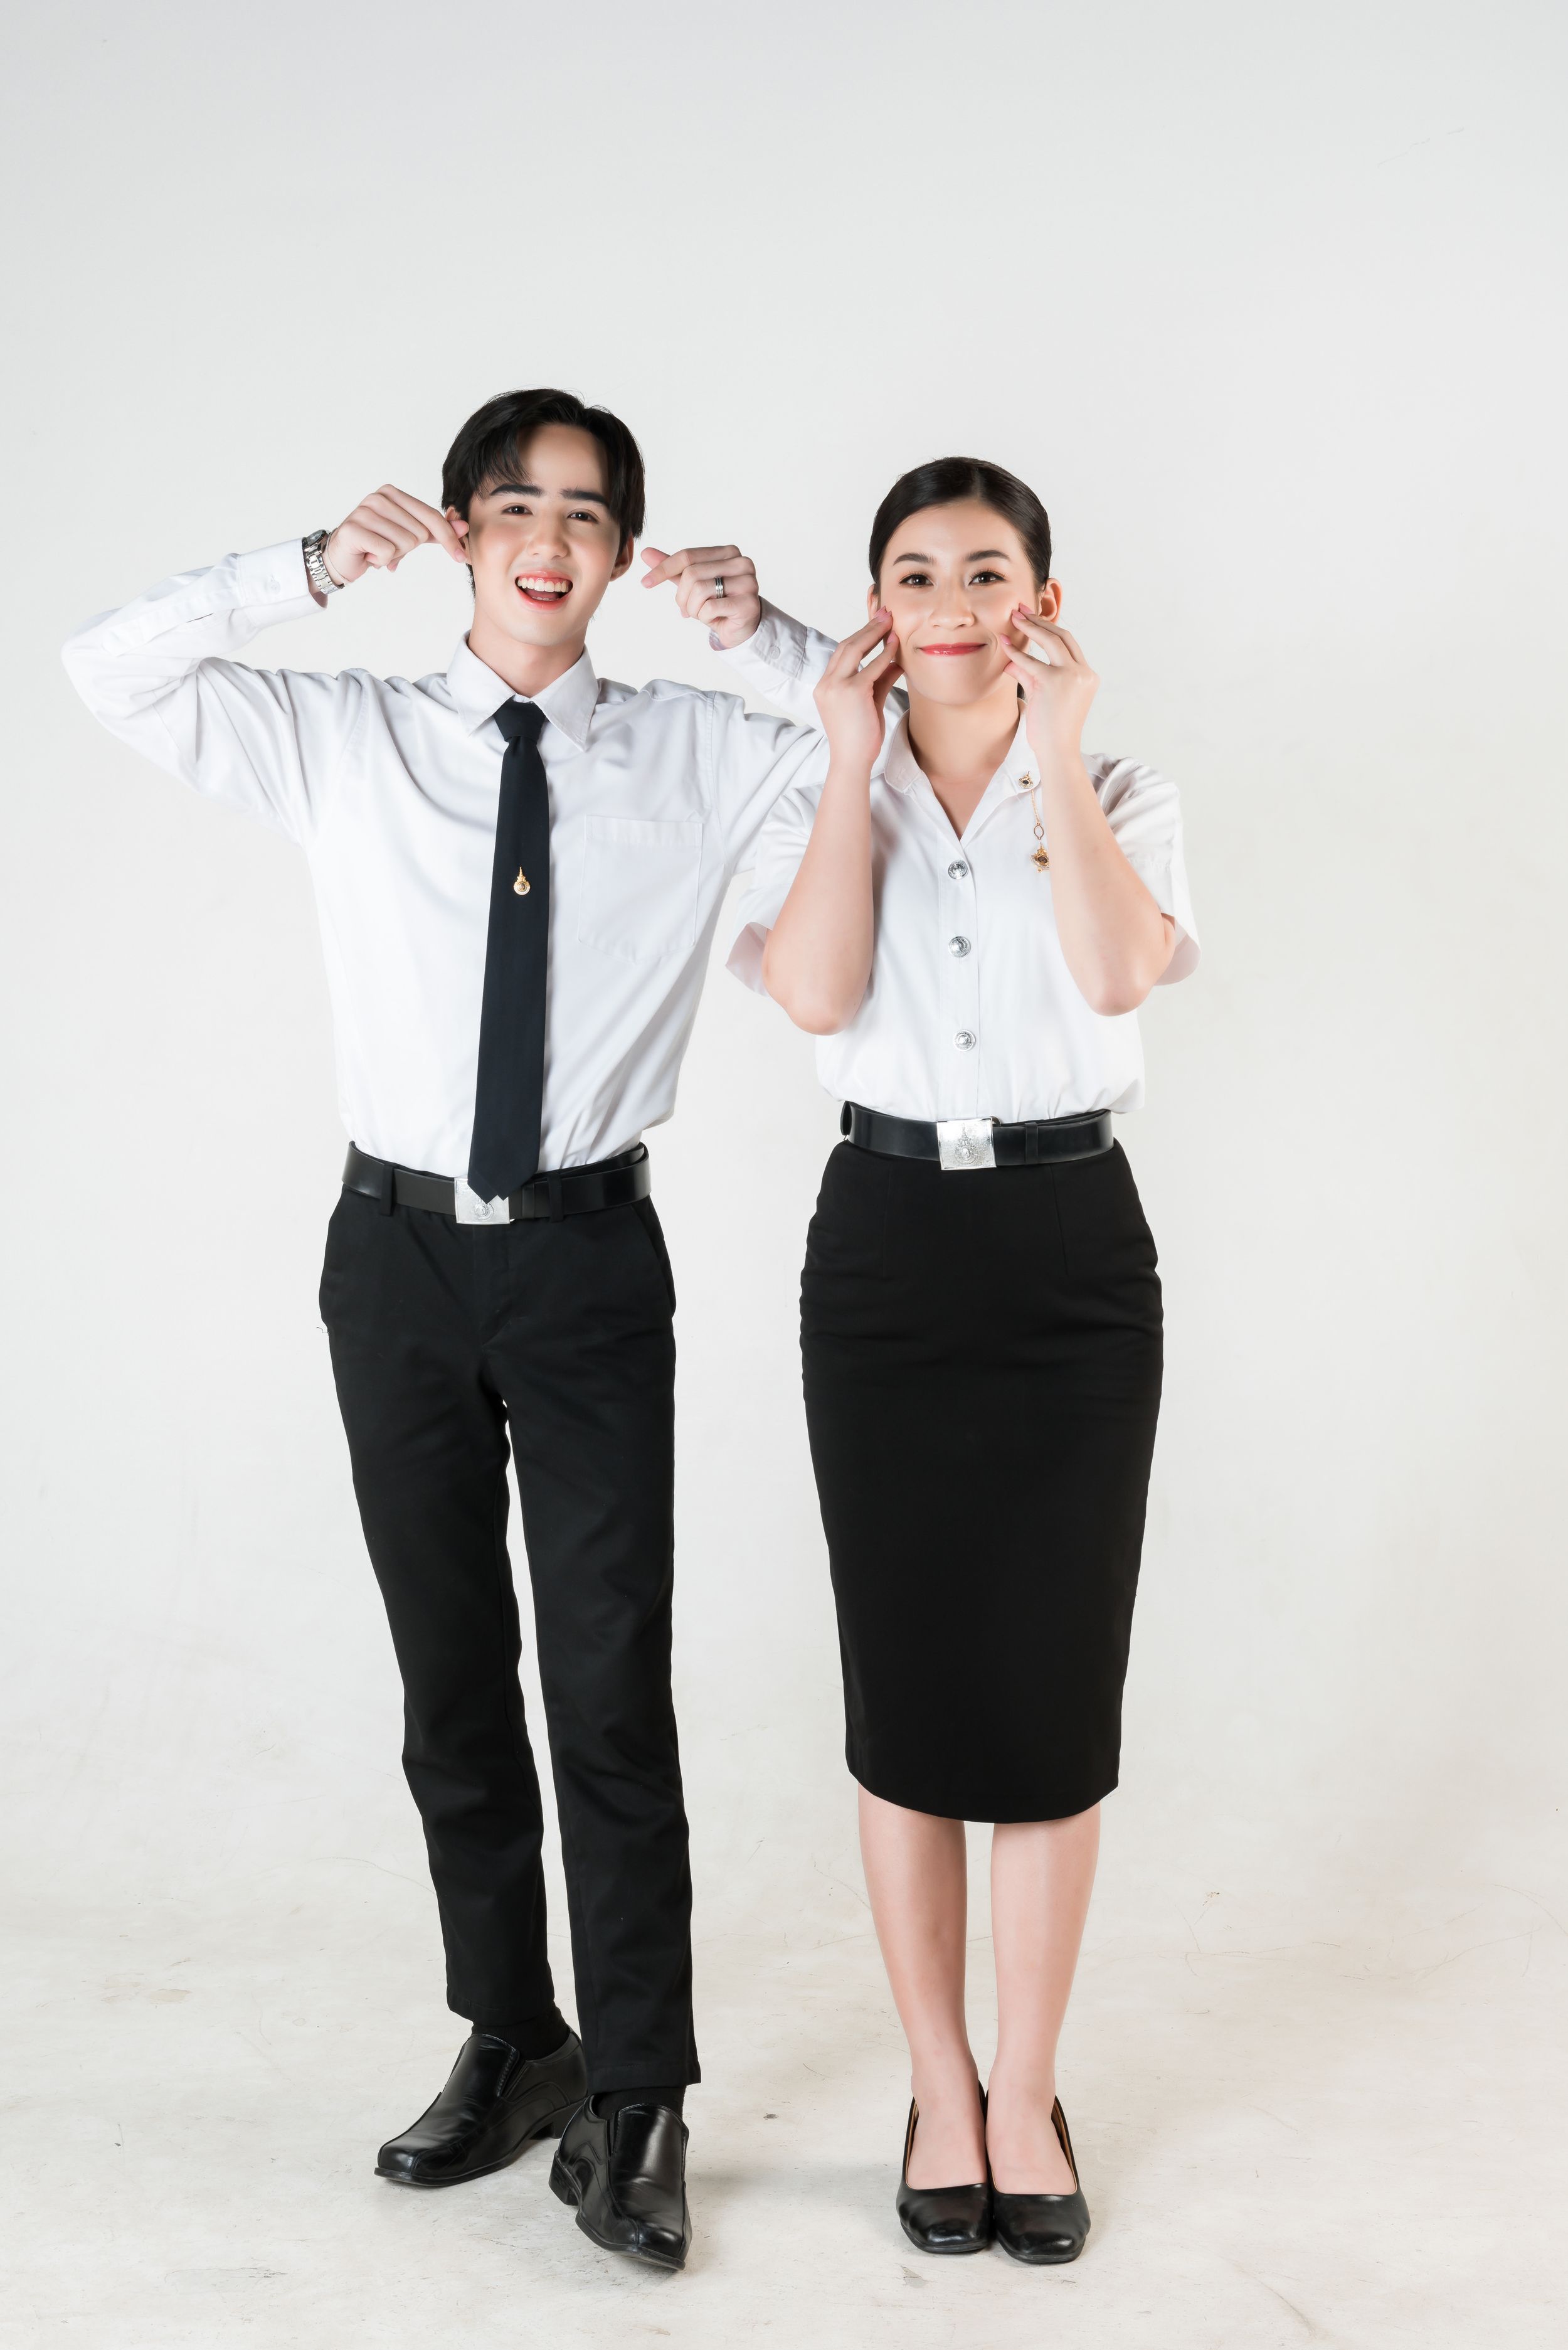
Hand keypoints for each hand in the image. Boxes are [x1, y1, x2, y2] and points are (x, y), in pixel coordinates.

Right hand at [324, 486, 466, 584]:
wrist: (342, 557)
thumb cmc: (376, 544)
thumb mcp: (409, 536)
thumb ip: (434, 531)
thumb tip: (463, 527)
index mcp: (392, 493)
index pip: (430, 515)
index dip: (447, 537)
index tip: (459, 555)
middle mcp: (378, 498)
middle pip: (419, 533)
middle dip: (407, 548)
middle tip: (389, 548)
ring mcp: (364, 511)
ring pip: (404, 543)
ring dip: (394, 555)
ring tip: (378, 551)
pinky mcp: (353, 529)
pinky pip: (387, 553)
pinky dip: (381, 561)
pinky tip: (369, 556)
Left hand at [639, 543, 761, 647]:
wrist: (740, 628)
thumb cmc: (717, 602)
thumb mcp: (692, 583)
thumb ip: (672, 568)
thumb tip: (645, 553)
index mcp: (727, 552)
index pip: (687, 556)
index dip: (663, 569)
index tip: (645, 583)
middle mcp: (741, 562)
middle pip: (691, 574)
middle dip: (682, 597)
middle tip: (686, 610)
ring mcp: (748, 582)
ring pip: (699, 591)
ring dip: (693, 609)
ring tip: (702, 614)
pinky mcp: (748, 603)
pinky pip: (710, 608)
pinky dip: (705, 617)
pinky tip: (715, 619)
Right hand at [812, 612, 900, 770]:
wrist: (852, 762)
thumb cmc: (859, 738)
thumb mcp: (869, 703)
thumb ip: (879, 680)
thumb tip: (896, 660)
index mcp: (826, 686)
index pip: (842, 653)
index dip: (860, 636)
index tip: (877, 623)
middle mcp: (826, 683)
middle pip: (846, 646)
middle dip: (867, 627)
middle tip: (885, 612)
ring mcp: (835, 687)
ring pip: (854, 650)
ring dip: (873, 632)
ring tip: (890, 620)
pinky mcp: (850, 692)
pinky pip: (870, 667)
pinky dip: (884, 655)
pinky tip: (895, 645)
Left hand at [1003, 608, 1098, 755]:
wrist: (1057, 752)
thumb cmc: (1051, 730)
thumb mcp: (1043, 696)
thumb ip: (1030, 676)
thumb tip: (1011, 661)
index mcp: (1087, 676)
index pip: (1069, 645)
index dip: (1050, 628)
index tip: (1034, 618)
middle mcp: (1083, 673)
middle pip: (1063, 637)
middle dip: (1040, 620)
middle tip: (1021, 609)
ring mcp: (1072, 676)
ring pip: (1051, 641)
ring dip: (1030, 627)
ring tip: (1013, 618)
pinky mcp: (1054, 682)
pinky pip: (1031, 662)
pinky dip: (1016, 653)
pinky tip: (1004, 645)